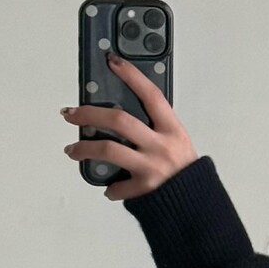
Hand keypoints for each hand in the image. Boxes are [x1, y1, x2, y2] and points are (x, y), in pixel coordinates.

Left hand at [61, 51, 199, 200]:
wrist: (197, 206)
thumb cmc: (186, 172)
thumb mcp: (178, 143)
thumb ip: (157, 130)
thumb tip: (123, 118)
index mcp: (173, 130)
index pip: (152, 96)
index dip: (132, 76)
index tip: (112, 61)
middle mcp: (161, 146)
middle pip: (120, 120)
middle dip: (90, 114)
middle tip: (71, 114)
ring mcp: (152, 167)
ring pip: (108, 150)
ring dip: (84, 149)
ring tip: (71, 150)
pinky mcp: (144, 188)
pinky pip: (118, 186)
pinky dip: (111, 188)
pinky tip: (109, 188)